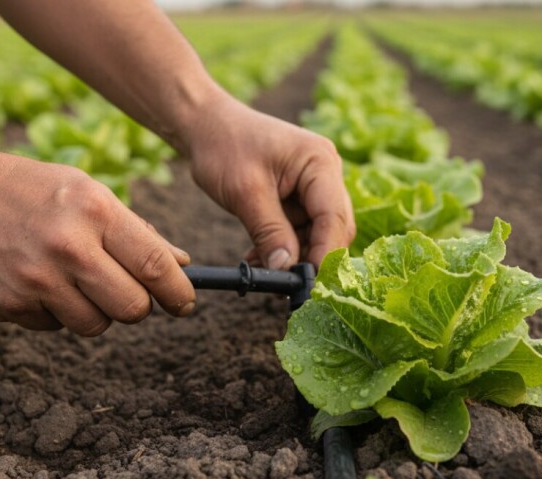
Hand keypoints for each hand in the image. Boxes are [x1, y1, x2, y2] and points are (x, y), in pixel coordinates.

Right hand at [0, 146, 195, 335]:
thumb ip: (137, 232)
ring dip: (96, 313)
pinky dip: (56, 313)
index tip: (183, 302)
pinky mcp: (8, 303)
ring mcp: (36, 278)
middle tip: (127, 293)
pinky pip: (55, 328)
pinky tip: (40, 283)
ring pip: (96, 325)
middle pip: (132, 308)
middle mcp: (68, 246)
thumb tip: (181, 265)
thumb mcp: (90, 193)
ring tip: (76, 282)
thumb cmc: (34, 190)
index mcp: (96, 211)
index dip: (178, 292)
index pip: (155, 266)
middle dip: (138, 307)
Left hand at [180, 94, 355, 268]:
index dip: (325, 255)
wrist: (207, 125)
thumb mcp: (244, 192)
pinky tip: (258, 260)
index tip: (307, 285)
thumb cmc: (224, 146)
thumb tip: (287, 270)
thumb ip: (269, 231)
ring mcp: (315, 187)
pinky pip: (300, 232)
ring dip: (294, 258)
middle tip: (289, 289)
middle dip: (313, 259)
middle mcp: (326, 174)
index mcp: (320, 163)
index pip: (334, 217)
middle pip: (334, 228)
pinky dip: (283, 249)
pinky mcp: (301, 198)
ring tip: (263, 272)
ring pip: (318, 235)